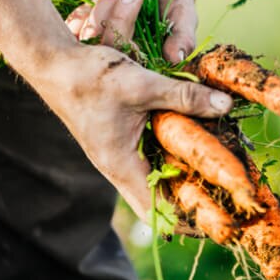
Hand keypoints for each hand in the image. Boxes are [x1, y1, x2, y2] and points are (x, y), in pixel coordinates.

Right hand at [37, 0, 232, 225]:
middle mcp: (118, 166)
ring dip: (179, 169)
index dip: (186, 217)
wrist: (54, 63)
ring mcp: (116, 153)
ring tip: (213, 161)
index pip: (156, 210)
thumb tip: (225, 105)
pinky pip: (146, 155)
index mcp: (120, 165)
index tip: (217, 211)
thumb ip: (184, 96)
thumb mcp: (142, 85)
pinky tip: (188, 134)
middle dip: (189, 193)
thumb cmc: (90, 78)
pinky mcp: (116, 139)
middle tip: (223, 183)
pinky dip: (167, 150)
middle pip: (158, 196)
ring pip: (153, 174)